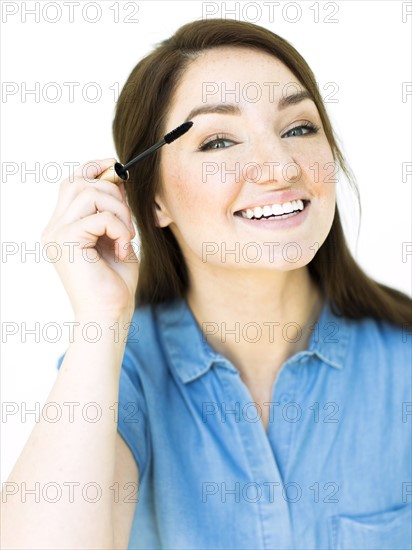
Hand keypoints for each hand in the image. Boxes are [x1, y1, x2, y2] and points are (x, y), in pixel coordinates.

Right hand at [41, 158, 138, 319]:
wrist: (109, 316)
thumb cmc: (115, 283)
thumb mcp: (116, 238)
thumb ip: (112, 210)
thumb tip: (117, 178)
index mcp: (63, 227)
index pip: (72, 182)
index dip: (94, 170)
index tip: (119, 173)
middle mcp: (54, 228)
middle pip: (78, 182)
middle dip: (112, 193)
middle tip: (128, 224)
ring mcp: (56, 234)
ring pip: (88, 193)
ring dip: (118, 211)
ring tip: (126, 237)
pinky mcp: (66, 242)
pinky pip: (98, 217)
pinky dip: (118, 228)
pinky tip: (123, 248)